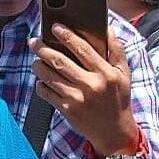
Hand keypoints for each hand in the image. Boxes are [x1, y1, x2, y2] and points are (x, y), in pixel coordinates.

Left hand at [29, 26, 140, 155]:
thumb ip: (116, 50)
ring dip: (38, 65)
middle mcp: (90, 85)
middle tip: (34, 41)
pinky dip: (40, 84)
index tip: (55, 27)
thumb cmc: (118, 99)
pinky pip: (46, 92)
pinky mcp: (67, 110)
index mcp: (105, 73)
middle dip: (43, 48)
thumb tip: (107, 28)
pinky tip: (42, 79)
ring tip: (36, 59)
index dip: (66, 35)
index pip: (82, 48)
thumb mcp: (124, 73)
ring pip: (49, 76)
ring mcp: (77, 98)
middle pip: (60, 61)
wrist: (114, 131)